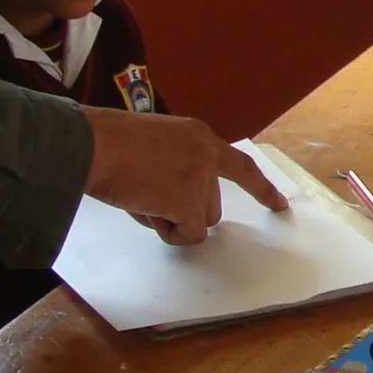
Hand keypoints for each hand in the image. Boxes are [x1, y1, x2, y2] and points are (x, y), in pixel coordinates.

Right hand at [83, 109, 285, 244]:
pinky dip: (168, 232)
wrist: (91, 144)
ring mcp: (200, 178)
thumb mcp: (154, 145)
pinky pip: (189, 235)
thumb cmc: (108, 146)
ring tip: (141, 198)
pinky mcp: (188, 201)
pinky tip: (144, 208)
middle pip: (212, 205)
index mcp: (199, 137)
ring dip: (172, 220)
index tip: (281, 206)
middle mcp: (207, 154)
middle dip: (185, 212)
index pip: (241, 165)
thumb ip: (177, 167)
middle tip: (149, 197)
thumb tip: (179, 208)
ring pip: (200, 222)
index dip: (261, 188)